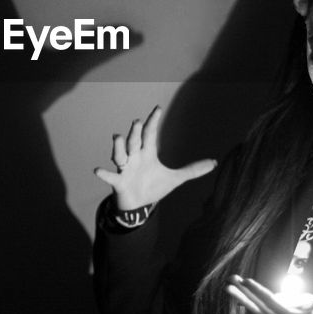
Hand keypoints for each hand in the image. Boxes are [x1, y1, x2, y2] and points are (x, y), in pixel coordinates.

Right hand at [93, 105, 215, 209]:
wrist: (139, 205)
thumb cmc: (154, 187)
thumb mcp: (175, 178)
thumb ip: (193, 170)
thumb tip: (215, 163)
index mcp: (148, 154)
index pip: (151, 134)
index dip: (154, 122)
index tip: (157, 108)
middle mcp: (135, 158)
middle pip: (135, 142)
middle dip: (136, 132)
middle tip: (138, 121)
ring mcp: (125, 169)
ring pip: (120, 155)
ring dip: (119, 147)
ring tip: (117, 137)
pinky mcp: (119, 182)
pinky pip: (111, 177)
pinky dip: (104, 174)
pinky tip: (97, 170)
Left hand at [226, 274, 312, 313]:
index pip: (275, 306)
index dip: (260, 293)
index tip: (248, 281)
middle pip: (261, 309)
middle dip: (245, 295)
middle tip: (229, 282)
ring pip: (259, 308)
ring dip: (243, 295)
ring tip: (229, 283)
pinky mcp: (281, 310)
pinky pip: (263, 304)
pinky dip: (250, 297)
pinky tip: (238, 291)